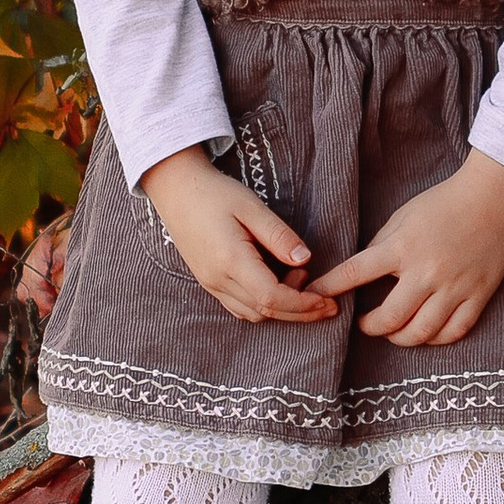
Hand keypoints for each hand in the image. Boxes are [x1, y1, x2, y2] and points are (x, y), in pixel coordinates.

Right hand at [139, 147, 339, 324]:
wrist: (176, 190)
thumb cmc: (214, 193)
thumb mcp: (252, 207)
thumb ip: (279, 236)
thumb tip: (306, 260)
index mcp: (230, 260)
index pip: (272, 297)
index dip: (303, 303)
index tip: (327, 300)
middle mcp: (217, 279)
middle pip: (265, 312)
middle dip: (300, 312)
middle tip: (326, 301)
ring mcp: (210, 284)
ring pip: (252, 314)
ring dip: (282, 308)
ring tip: (300, 280)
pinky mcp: (208, 282)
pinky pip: (240, 307)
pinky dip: (264, 306)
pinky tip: (278, 285)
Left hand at [316, 154, 503, 348]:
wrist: (493, 199)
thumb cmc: (443, 203)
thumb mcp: (402, 217)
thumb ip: (381, 246)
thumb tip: (360, 273)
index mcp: (402, 247)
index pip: (355, 273)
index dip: (330, 288)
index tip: (313, 297)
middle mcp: (426, 272)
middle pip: (390, 318)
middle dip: (369, 327)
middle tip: (364, 323)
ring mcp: (454, 287)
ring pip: (421, 332)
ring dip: (399, 338)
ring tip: (393, 331)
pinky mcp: (478, 296)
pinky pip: (454, 332)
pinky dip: (435, 339)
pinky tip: (425, 332)